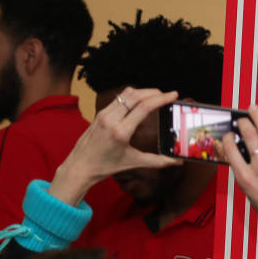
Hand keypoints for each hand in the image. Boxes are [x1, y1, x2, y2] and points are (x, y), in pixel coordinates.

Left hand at [50, 88, 180, 205]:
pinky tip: (140, 101)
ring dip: (143, 91)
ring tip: (156, 96)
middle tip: (167, 94)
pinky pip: (119, 98)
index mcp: (121, 132)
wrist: (80, 166)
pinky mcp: (100, 113)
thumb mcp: (133, 163)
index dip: (161, 99)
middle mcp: (111, 119)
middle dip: (154, 92)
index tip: (173, 95)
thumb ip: (158, 161)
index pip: (144, 107)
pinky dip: (133, 96)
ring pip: (127, 93)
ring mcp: (104, 114)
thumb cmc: (105, 166)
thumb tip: (177, 161)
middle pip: (136, 95)